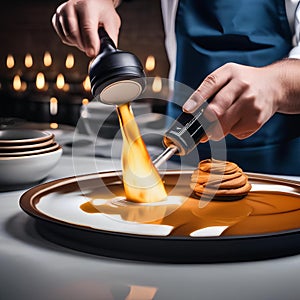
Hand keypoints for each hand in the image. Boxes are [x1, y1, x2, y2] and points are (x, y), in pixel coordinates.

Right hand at [52, 0, 120, 56]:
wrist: (94, 3)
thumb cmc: (103, 13)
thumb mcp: (112, 24)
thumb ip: (109, 39)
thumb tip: (103, 54)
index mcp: (87, 6)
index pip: (87, 27)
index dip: (90, 43)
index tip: (92, 53)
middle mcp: (71, 6)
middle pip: (74, 35)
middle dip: (85, 46)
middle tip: (94, 47)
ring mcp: (62, 12)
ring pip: (68, 38)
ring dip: (79, 44)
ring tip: (88, 39)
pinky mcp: (56, 19)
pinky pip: (64, 38)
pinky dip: (72, 41)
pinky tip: (80, 35)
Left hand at [183, 60, 299, 140]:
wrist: (275, 86)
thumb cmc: (244, 82)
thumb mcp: (227, 75)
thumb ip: (209, 90)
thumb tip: (191, 113)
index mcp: (230, 73)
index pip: (211, 84)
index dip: (197, 98)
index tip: (188, 109)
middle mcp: (242, 87)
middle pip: (217, 111)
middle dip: (205, 122)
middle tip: (202, 128)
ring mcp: (251, 105)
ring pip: (223, 127)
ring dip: (216, 129)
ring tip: (222, 120)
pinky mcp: (256, 121)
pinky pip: (234, 133)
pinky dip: (231, 131)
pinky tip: (238, 120)